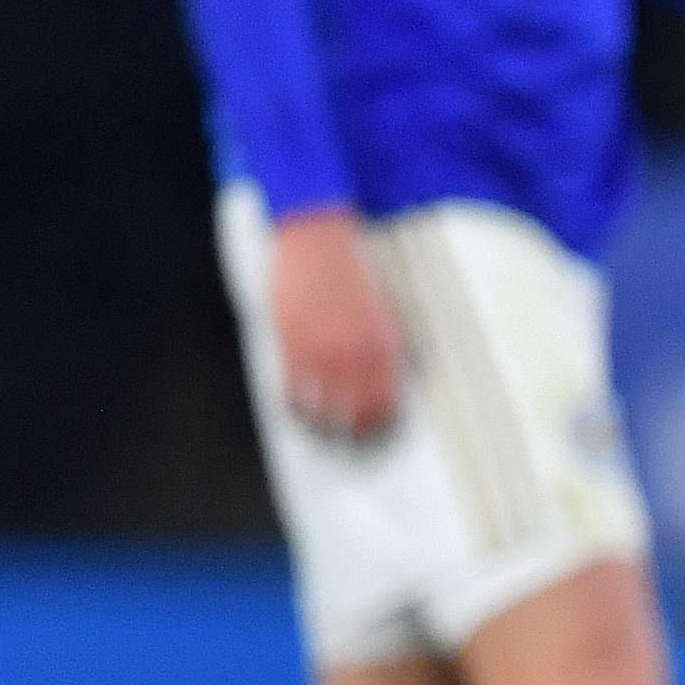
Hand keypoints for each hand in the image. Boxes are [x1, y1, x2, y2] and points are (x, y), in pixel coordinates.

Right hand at [268, 207, 400, 439]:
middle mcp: (353, 354)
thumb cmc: (355, 270)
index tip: (381, 433)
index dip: (383, 426)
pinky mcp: (288, 344)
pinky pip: (291, 391)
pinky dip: (295, 408)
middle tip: (355, 445)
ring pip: (321, 410)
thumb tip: (395, 377)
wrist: (318, 239)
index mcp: (384, 345)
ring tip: (326, 438)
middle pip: (355, 414)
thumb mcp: (387, 309)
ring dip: (323, 429)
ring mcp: (318, 352)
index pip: (386, 404)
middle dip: (356, 436)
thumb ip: (390, 345)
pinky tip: (298, 414)